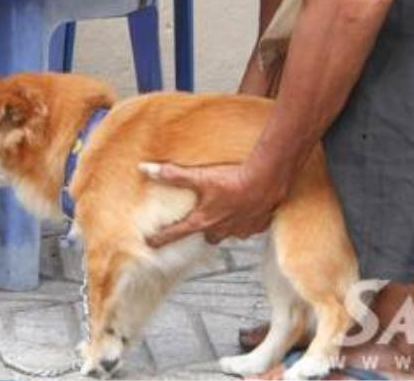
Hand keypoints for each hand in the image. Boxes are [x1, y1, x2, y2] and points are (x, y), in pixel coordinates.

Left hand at [139, 161, 285, 247]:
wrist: (267, 180)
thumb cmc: (234, 180)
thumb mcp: (200, 176)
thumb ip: (173, 175)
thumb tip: (146, 170)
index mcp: (204, 220)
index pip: (176, 233)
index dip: (162, 238)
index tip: (152, 243)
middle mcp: (221, 229)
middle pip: (207, 237)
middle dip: (203, 231)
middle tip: (200, 221)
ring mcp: (241, 229)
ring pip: (229, 233)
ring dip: (225, 225)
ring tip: (226, 212)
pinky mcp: (258, 225)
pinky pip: (248, 228)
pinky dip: (245, 221)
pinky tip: (247, 209)